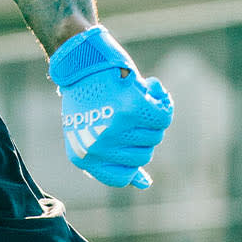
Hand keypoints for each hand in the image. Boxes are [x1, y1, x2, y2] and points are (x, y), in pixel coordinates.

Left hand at [48, 26, 172, 190]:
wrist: (79, 57)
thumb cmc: (87, 95)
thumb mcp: (93, 132)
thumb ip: (117, 160)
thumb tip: (145, 183)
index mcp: (85, 158)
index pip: (122, 177)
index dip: (132, 161)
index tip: (130, 141)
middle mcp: (100, 148)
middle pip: (143, 155)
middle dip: (143, 132)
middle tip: (132, 109)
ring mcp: (116, 129)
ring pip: (155, 135)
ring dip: (153, 114)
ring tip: (139, 95)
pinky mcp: (132, 108)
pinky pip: (163, 116)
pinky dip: (163, 101)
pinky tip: (154, 88)